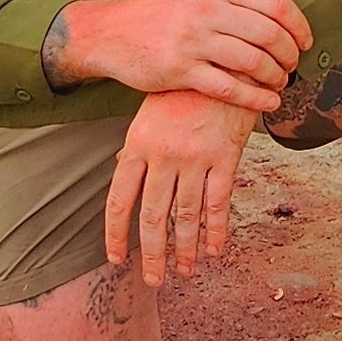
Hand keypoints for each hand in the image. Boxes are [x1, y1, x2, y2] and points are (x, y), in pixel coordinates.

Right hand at [49, 0, 312, 106]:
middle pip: (268, 34)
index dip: (299, 26)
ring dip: (275, 78)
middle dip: (290, 56)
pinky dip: (256, 99)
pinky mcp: (180, 70)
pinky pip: (229, 89)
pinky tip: (268, 103)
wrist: (112, 31)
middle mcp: (206, 9)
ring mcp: (193, 40)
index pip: (275, 3)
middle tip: (294, 66)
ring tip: (280, 84)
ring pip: (252, 62)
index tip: (306, 41)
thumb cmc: (164, 9)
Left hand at [104, 91, 256, 285]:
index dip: (116, 235)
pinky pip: (219, 203)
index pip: (120, 201)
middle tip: (154, 280)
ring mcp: (195, 158)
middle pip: (153, 217)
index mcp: (137, 145)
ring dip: (184, 250)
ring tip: (184, 272)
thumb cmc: (183, 88)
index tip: (117, 258)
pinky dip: (216, 231)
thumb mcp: (149, 114)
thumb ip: (137, 148)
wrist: (223, 60)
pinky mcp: (225, 158)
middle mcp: (163, 156)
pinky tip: (214, 250)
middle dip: (152, 254)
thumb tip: (121, 174)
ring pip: (186, 216)